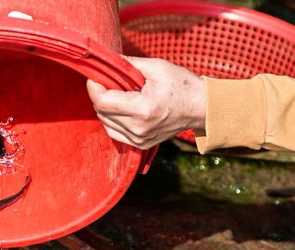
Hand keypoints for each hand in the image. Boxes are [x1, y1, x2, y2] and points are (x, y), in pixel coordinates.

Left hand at [86, 56, 205, 148]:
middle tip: (109, 82)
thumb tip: (106, 59)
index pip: (103, 102)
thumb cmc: (181, 85)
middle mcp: (138, 128)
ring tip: (118, 94)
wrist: (201, 108)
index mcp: (143, 109)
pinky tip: (121, 108)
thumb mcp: (157, 67)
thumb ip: (128, 64)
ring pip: (105, 123)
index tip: (94, 76)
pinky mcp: (140, 145)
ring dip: (105, 107)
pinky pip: (114, 132)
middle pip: (102, 112)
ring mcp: (139, 139)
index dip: (94, 87)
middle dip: (100, 94)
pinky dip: (112, 119)